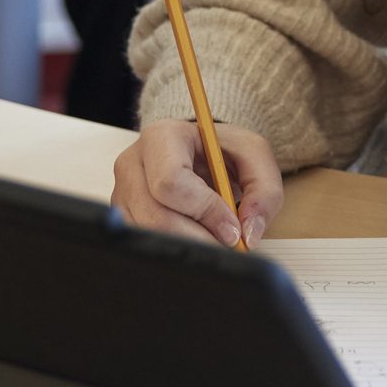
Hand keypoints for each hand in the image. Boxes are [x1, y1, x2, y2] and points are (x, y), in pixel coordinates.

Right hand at [112, 120, 282, 248]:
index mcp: (160, 137)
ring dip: (189, 246)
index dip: (205, 211)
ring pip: (150, 236)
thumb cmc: (222, 151)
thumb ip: (264, 191)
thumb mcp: (254, 156)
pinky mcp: (123, 217)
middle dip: (200, 238)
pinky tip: (194, 238)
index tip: (233, 228)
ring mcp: (122, 193)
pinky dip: (175, 249)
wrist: (201, 153)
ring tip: (213, 237)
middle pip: (158, 217)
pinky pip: (146, 245)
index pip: (172, 182)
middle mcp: (132, 164)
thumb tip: (248, 232)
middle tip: (228, 243)